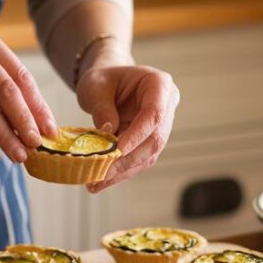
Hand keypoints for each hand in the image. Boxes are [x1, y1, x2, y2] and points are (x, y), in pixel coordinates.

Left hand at [76, 61, 179, 191]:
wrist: (107, 83)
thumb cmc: (103, 79)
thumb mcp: (95, 85)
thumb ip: (102, 107)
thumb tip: (108, 134)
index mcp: (159, 84)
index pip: (153, 113)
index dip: (137, 134)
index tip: (117, 150)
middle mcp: (166, 106)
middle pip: (154, 139)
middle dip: (127, 160)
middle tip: (101, 175)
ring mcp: (161, 126)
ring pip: (148, 155)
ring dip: (123, 171)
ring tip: (97, 183)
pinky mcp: (150, 142)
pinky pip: (139, 160)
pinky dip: (121, 171)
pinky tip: (102, 180)